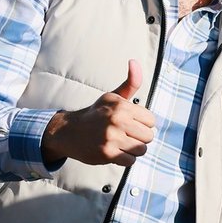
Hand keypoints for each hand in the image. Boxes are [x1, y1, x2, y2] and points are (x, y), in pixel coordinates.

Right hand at [40, 60, 154, 166]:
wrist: (69, 131)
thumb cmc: (96, 114)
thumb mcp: (112, 96)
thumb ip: (130, 82)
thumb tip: (134, 61)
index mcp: (121, 105)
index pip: (151, 120)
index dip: (143, 124)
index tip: (130, 123)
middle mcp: (117, 119)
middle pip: (149, 136)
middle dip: (139, 138)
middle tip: (125, 135)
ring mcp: (112, 137)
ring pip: (141, 149)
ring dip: (133, 149)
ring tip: (120, 143)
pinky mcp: (107, 153)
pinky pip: (130, 161)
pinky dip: (125, 159)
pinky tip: (114, 152)